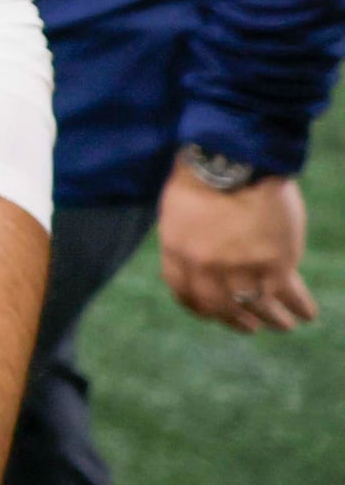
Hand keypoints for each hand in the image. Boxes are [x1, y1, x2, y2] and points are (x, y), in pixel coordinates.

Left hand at [161, 166, 316, 332]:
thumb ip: (187, 241)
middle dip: (238, 321)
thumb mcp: (179, 212)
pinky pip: (290, 295)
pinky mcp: (276, 263)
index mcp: (178, 253)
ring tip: (283, 324)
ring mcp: (241, 268)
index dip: (201, 309)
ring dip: (273, 320)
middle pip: (222, 308)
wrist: (234, 158)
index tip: (214, 314)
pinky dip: (300, 307)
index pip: (185, 295)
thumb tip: (199, 264)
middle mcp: (206, 268)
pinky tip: (307, 313)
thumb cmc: (205, 176)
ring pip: (259, 308)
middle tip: (251, 326)